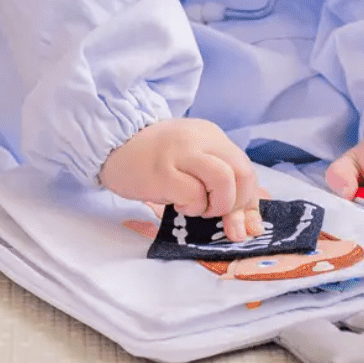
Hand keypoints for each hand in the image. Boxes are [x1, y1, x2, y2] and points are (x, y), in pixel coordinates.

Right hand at [98, 117, 268, 241]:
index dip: (250, 202)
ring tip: (197, 208)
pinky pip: (194, 194)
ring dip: (217, 205)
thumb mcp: (192, 165)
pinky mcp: (163, 170)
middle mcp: (201, 139)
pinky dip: (193, 207)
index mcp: (211, 136)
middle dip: (237, 205)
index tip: (242, 225)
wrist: (112, 145)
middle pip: (242, 173)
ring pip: (224, 180)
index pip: (246, 170)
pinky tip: (178, 204)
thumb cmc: (154, 160)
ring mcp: (182, 153)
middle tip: (217, 215)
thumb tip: (251, 226)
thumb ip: (221, 187)